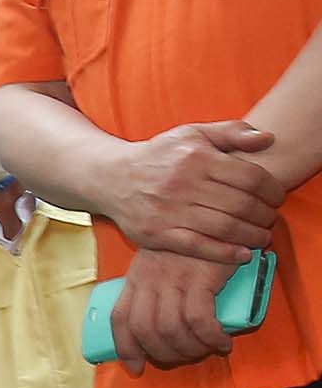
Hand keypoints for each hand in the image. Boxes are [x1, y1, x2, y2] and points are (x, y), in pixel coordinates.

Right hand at [102, 123, 281, 261]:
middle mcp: (183, 183)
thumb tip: (267, 138)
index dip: (272, 190)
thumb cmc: (158, 156)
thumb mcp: (192, 134)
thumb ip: (231, 132)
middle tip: (271, 219)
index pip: (250, 177)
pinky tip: (242, 255)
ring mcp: (170, 211)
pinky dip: (225, 253)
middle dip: (265, 215)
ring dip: (252, 236)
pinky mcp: (158, 234)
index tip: (277, 197)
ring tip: (262, 237)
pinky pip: (199, 247)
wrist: (110, 177)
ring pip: (225, 228)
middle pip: (241, 205)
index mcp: (197, 157)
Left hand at [108, 249, 236, 373]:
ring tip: (206, 350)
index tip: (137, 368)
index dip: (125, 348)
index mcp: (137, 277)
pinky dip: (209, 338)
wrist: (221, 215)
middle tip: (185, 358)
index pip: (120, 318)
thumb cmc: (195, 245)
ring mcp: (173, 277)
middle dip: (163, 354)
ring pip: (170, 330)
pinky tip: (221, 341)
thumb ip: (155, 289)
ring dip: (189, 350)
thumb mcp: (163, 263)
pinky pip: (198, 320)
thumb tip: (157, 329)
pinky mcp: (200, 276)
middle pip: (145, 330)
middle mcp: (150, 278)